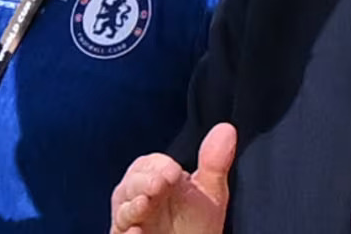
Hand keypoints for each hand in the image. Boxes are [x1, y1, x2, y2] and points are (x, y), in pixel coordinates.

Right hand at [111, 123, 233, 232]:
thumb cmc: (197, 223)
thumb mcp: (210, 193)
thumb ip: (214, 162)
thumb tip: (227, 128)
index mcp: (155, 179)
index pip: (148, 165)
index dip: (159, 167)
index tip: (173, 172)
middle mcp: (137, 197)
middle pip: (131, 185)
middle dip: (142, 183)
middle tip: (158, 184)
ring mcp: (131, 221)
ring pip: (123, 210)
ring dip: (132, 207)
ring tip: (144, 204)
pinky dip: (126, 233)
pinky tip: (136, 232)